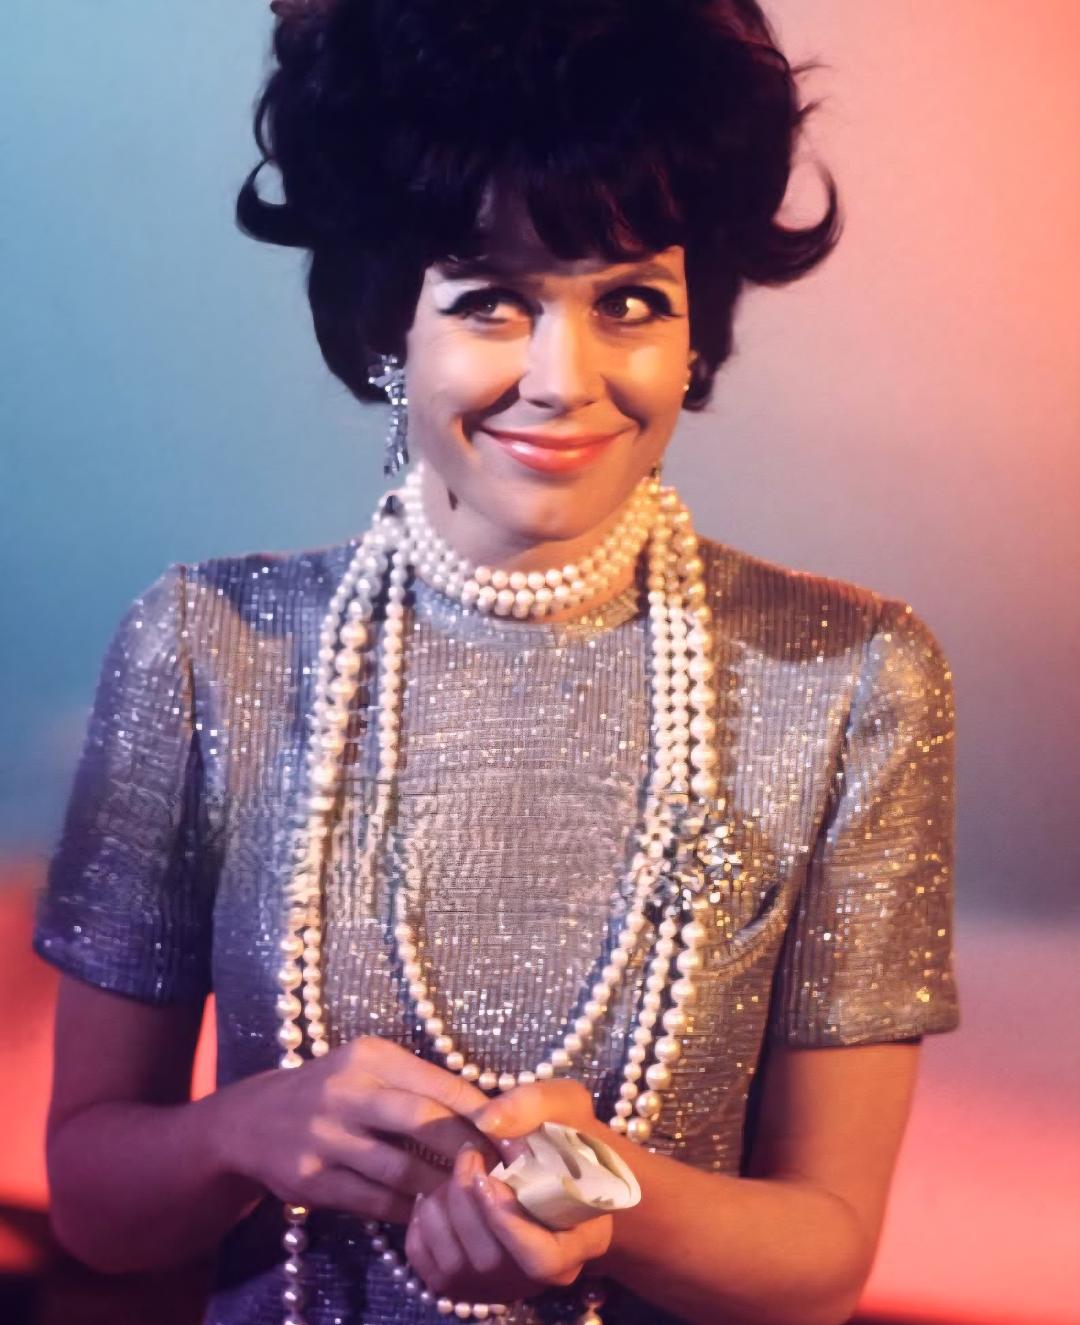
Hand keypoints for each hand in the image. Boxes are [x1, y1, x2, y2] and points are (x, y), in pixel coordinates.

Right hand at [216, 1036, 497, 1222]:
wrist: (252, 1121)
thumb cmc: (332, 1089)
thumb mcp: (369, 1067)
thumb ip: (418, 1083)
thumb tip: (489, 1110)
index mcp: (370, 1056)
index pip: (439, 1083)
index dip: (482, 1113)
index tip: (514, 1136)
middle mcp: (346, 1091)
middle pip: (423, 1121)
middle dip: (468, 1149)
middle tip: (501, 1172)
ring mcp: (325, 1137)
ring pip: (400, 1168)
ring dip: (440, 1186)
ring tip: (470, 1196)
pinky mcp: (310, 1179)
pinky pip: (373, 1200)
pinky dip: (406, 1209)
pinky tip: (428, 1211)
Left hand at [403, 1080, 615, 1302]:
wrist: (561, 1167)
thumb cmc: (570, 1137)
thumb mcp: (568, 1105)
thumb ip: (534, 1105)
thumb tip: (487, 1121)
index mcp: (579, 1243)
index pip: (542, 1259)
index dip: (508, 1221)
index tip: (488, 1176)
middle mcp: (541, 1278)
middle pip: (490, 1260)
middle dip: (468, 1200)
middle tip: (470, 1152)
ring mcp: (501, 1285)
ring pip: (454, 1264)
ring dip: (445, 1207)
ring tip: (460, 1171)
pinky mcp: (465, 1285)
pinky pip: (426, 1264)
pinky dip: (422, 1224)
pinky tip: (441, 1192)